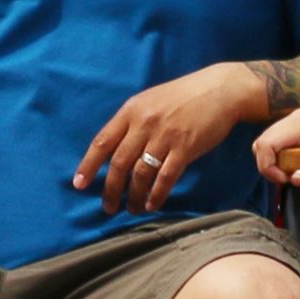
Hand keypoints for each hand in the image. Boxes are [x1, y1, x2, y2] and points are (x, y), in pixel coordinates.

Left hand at [74, 62, 261, 213]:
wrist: (220, 89)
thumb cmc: (183, 96)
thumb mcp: (150, 101)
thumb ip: (132, 123)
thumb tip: (114, 152)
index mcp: (132, 110)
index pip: (102, 141)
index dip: (89, 165)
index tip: (79, 185)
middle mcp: (145, 123)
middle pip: (119, 163)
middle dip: (111, 190)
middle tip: (109, 207)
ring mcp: (165, 135)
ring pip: (141, 174)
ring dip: (134, 196)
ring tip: (132, 208)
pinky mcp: (185, 147)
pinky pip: (165, 177)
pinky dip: (156, 194)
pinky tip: (152, 204)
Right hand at [252, 111, 299, 190]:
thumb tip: (295, 180)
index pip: (266, 143)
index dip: (267, 166)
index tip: (285, 180)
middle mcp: (295, 119)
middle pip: (262, 143)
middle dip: (271, 166)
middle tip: (292, 177)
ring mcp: (294, 122)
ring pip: (266, 145)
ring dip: (276, 163)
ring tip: (299, 171)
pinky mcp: (295, 129)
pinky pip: (276, 145)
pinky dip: (281, 159)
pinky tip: (299, 164)